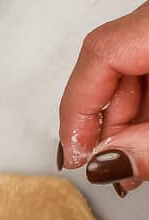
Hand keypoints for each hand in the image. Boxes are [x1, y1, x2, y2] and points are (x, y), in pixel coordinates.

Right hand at [59, 1, 148, 196]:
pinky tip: (147, 143)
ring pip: (134, 72)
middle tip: (105, 165)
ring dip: (128, 121)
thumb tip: (104, 162)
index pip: (99, 54)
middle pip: (113, 66)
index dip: (78, 108)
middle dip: (105, 122)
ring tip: (131, 164)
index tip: (77, 153)